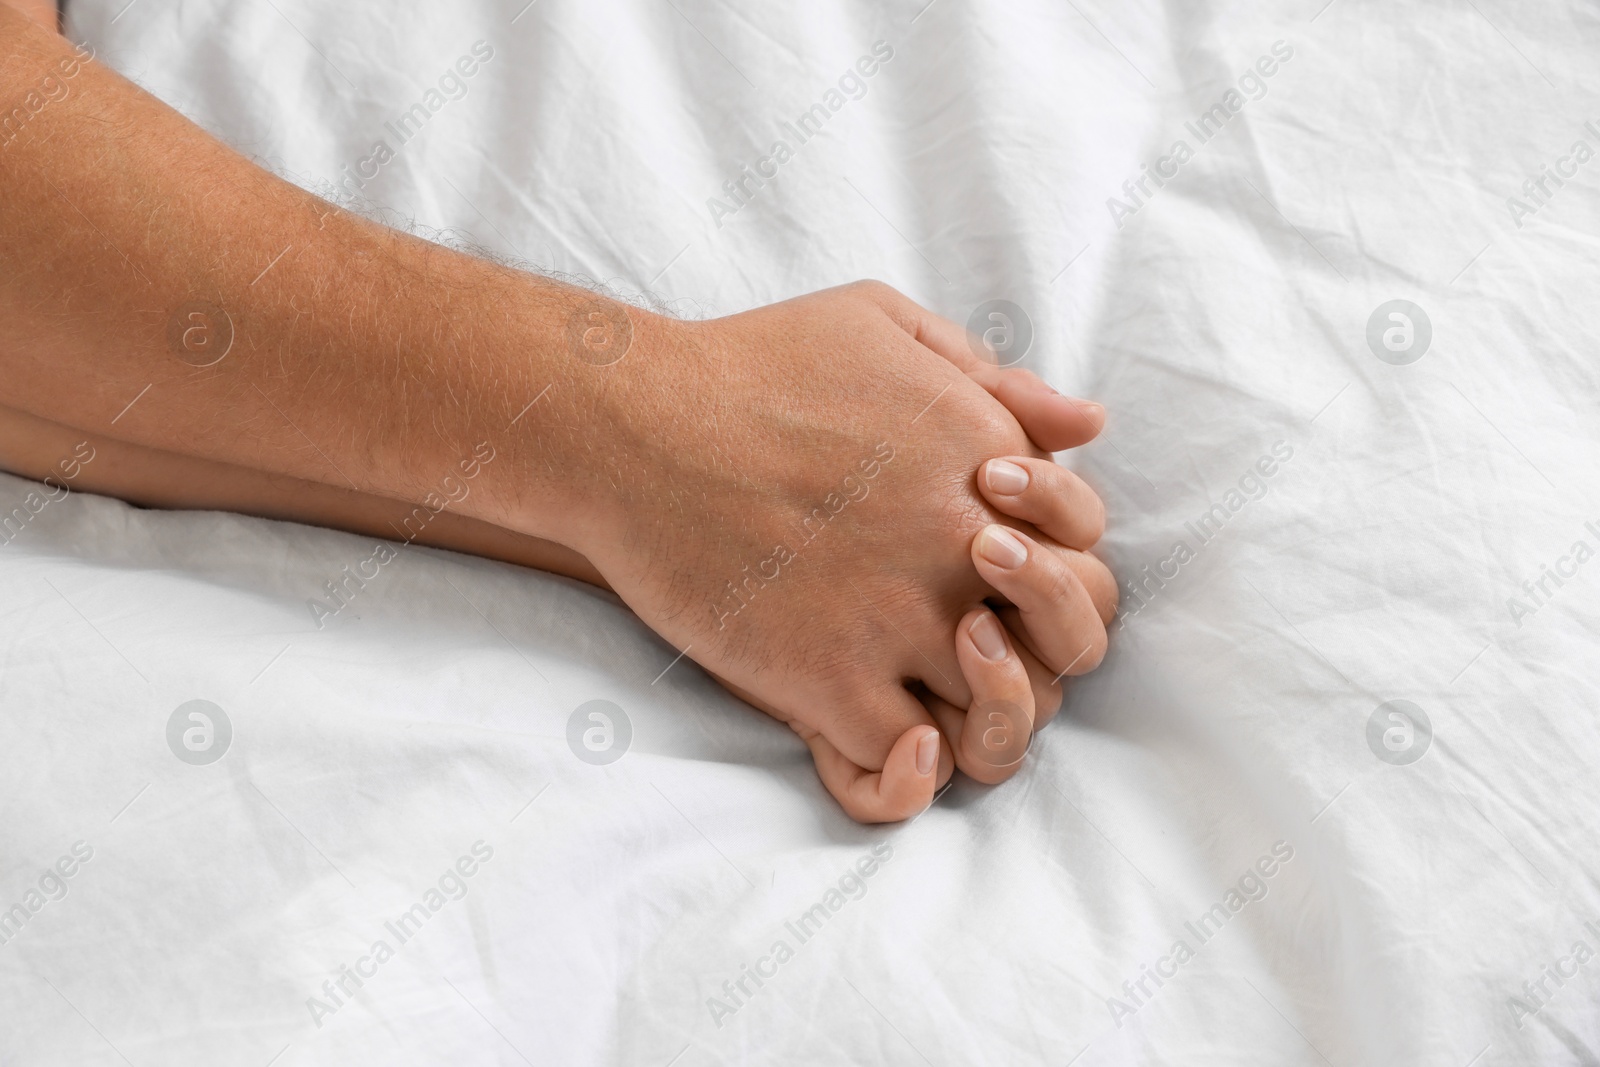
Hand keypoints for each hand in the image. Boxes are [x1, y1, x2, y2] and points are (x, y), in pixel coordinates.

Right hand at [562, 281, 1112, 818]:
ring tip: (924, 697)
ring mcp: (898, 619)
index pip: (1089, 560)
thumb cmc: (749, 365)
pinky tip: (887, 734)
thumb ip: (992, 378)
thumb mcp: (881, 324)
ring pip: (999, 722)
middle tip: (971, 653)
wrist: (631, 424)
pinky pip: (911, 765)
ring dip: (976, 722)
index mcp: (990, 463)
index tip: (986, 577)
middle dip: (1036, 660)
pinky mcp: (826, 679)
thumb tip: (1088, 423)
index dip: (1052, 580)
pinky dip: (908, 770)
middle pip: (1068, 652)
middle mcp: (964, 546)